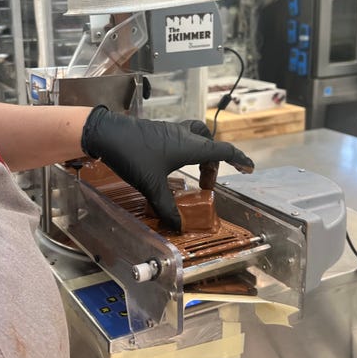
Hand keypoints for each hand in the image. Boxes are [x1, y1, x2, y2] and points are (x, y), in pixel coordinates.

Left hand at [81, 106, 254, 230]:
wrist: (107, 133)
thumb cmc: (132, 155)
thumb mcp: (151, 186)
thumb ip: (167, 207)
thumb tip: (178, 226)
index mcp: (190, 146)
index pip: (223, 151)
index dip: (239, 159)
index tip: (249, 169)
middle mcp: (184, 135)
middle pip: (211, 145)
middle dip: (214, 164)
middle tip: (207, 185)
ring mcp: (171, 131)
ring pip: (197, 137)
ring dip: (201, 154)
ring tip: (195, 173)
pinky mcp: (159, 131)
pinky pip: (183, 138)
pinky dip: (187, 150)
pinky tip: (174, 166)